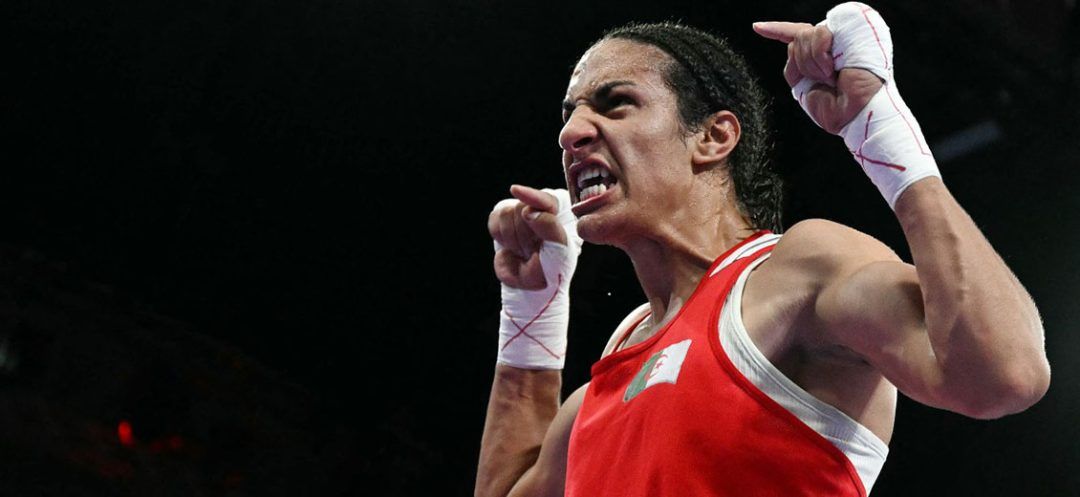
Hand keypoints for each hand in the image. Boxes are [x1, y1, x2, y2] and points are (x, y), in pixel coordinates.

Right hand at [488, 185, 567, 289]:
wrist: (533, 285)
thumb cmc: (553, 267)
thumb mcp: (560, 251)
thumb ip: (549, 227)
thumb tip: (528, 210)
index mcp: (562, 210)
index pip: (546, 199)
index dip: (531, 196)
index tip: (516, 191)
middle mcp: (541, 205)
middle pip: (521, 207)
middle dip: (524, 235)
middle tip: (533, 251)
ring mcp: (520, 210)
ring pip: (506, 212)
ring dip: (514, 239)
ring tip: (525, 251)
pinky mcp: (502, 218)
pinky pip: (494, 220)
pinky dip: (501, 238)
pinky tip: (513, 246)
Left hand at [753, 21, 882, 133]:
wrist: (854, 115)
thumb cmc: (834, 107)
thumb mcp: (803, 84)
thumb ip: (795, 60)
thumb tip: (791, 42)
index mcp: (823, 53)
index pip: (796, 34)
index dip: (776, 30)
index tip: (757, 28)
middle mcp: (834, 40)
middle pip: (798, 38)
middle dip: (804, 63)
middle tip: (825, 80)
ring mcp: (844, 33)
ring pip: (804, 35)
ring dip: (812, 63)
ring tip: (832, 77)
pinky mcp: (854, 28)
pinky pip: (819, 33)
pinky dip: (820, 55)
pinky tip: (835, 68)